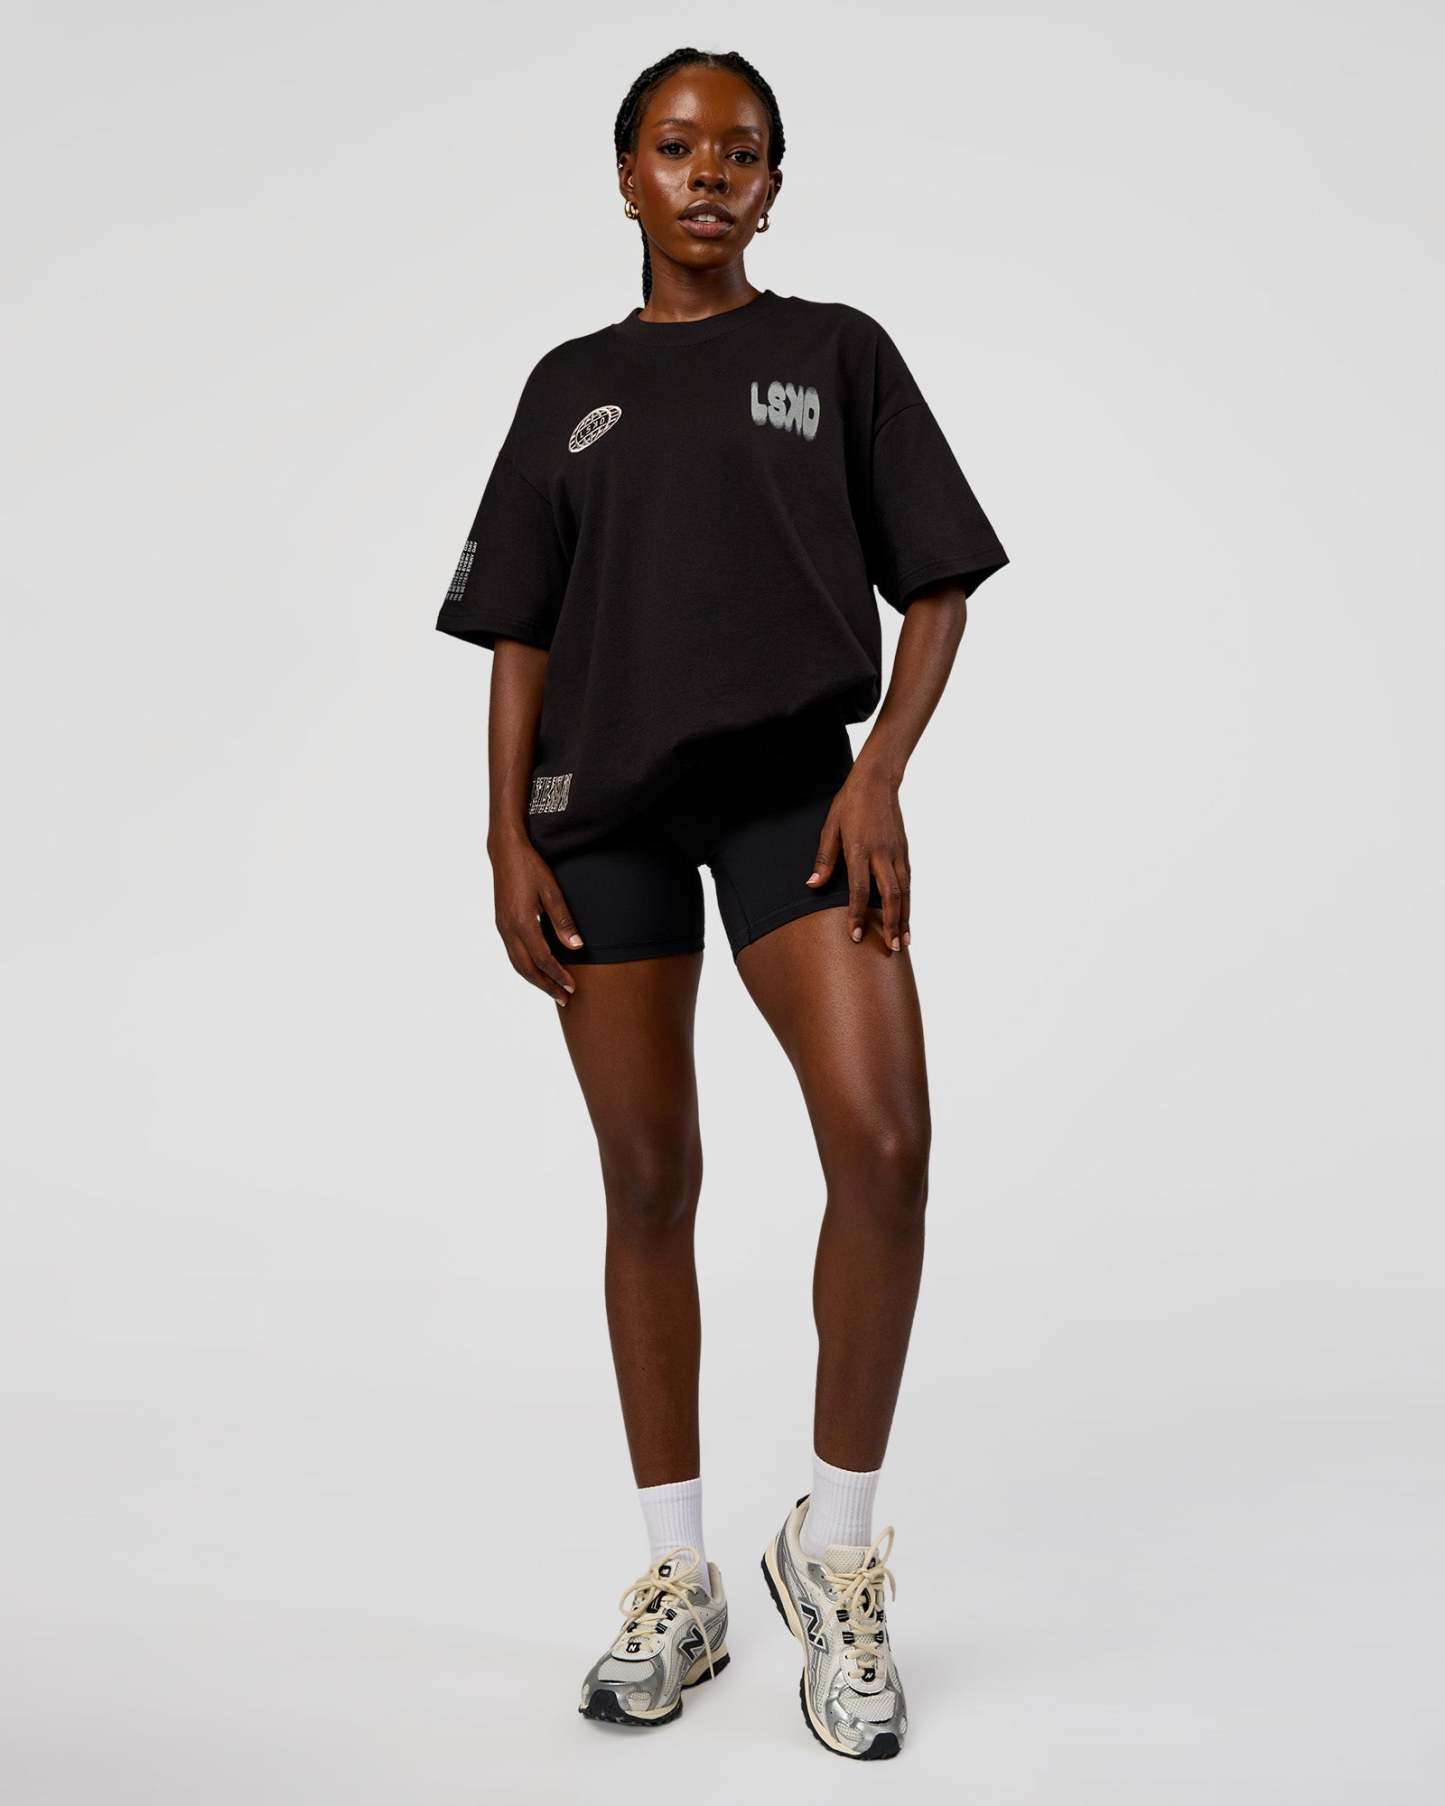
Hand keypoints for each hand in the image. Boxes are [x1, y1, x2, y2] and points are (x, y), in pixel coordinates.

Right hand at [488, 828, 582, 1003]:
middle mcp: (508, 929)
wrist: (505, 851)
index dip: (559, 975)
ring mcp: (502, 927)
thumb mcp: (551, 891)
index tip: (573, 987)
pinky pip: (512, 954)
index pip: (543, 959)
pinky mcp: (501, 923)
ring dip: (535, 980)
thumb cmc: (531, 867)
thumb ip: (563, 920)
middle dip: (546, 986)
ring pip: (517, 964)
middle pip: (527, 969)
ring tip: (552, 989)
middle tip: (564, 999)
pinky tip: (537, 970)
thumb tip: (576, 947)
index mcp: (522, 923)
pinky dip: (526, 967)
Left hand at [805, 759, 910, 950]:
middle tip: (892, 948)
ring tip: (904, 941)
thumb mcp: (830, 828)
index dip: (857, 914)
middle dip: (891, 924)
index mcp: (859, 850)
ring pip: (904, 891)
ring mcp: (896, 853)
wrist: (877, 781)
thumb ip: (824, 859)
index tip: (855, 936)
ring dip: (904, 918)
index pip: (859, 889)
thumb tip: (813, 885)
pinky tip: (906, 917)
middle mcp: (881, 854)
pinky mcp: (904, 851)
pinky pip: (907, 882)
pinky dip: (908, 902)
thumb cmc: (849, 804)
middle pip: (890, 896)